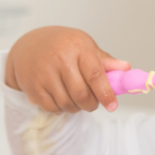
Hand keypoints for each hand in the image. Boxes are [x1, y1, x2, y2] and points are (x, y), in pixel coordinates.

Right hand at [5, 26, 129, 113]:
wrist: (28, 45)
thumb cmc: (62, 45)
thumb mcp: (84, 45)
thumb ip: (104, 60)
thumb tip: (126, 69)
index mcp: (77, 47)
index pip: (95, 74)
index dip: (106, 93)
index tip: (112, 105)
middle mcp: (59, 59)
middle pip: (81, 94)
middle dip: (91, 104)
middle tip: (93, 103)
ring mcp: (44, 74)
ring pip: (67, 104)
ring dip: (76, 107)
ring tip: (76, 98)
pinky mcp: (33, 87)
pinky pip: (52, 108)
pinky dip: (61, 109)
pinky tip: (62, 98)